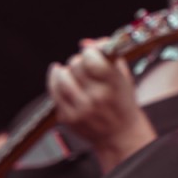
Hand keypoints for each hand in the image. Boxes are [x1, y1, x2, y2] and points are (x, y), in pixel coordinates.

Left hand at [47, 39, 153, 171]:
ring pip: (62, 77)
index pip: (91, 59)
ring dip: (66, 72)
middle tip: (84, 67)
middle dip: (78, 62)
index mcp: (113, 85)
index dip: (90, 53)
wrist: (120, 135)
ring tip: (72, 74)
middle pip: (75, 64)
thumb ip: (107, 56)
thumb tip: (85, 43)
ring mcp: (81, 109)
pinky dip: (55, 82)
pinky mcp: (68, 118)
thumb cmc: (122, 104)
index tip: (92, 54)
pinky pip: (54, 92)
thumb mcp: (123, 77)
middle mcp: (97, 98)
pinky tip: (60, 78)